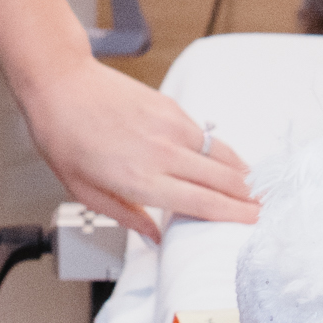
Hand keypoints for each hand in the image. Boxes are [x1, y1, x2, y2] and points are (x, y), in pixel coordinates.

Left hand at [17, 60, 256, 234]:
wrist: (62, 85)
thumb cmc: (65, 138)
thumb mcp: (85, 191)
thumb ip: (126, 216)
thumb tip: (155, 237)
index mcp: (141, 180)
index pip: (202, 203)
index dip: (233, 215)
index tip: (251, 223)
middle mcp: (162, 153)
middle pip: (222, 180)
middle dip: (246, 198)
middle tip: (260, 210)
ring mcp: (170, 127)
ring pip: (221, 155)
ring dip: (239, 174)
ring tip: (251, 189)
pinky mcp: (171, 107)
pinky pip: (206, 135)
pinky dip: (221, 151)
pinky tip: (224, 161)